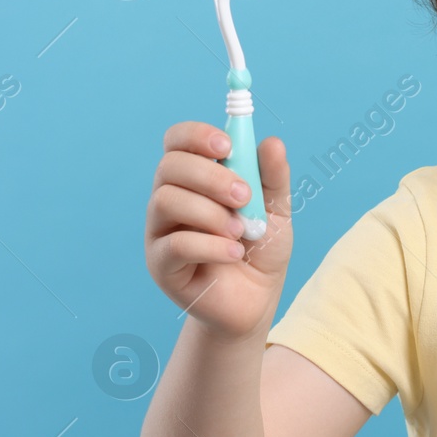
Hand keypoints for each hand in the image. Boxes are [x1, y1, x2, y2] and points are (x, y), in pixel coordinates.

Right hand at [145, 122, 292, 339]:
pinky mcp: (160, 265)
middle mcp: (170, 198)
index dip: (196, 135)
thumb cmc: (260, 249)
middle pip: (169, 166)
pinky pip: (174, 245)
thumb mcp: (277, 209)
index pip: (177, 141)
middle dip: (210, 176)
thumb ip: (273, 176)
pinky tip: (233, 253)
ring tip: (241, 231)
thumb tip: (272, 142)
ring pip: (166, 201)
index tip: (227, 146)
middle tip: (244, 196)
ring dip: (210, 213)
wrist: (255, 301)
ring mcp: (160, 231)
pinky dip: (210, 246)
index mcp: (193, 177)